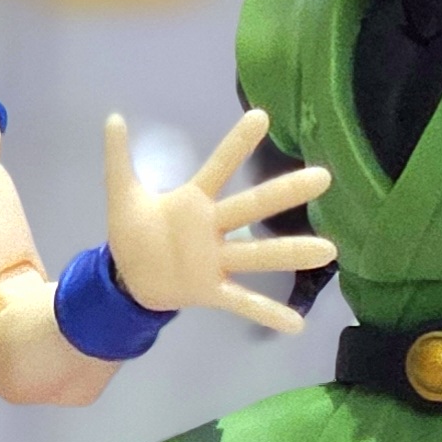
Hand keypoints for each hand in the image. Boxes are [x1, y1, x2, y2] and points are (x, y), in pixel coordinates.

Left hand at [101, 110, 334, 334]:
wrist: (128, 279)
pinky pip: (243, 301)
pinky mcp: (212, 291)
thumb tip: (113, 118)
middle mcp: (213, 227)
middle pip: (252, 207)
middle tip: (322, 177)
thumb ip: (119, 158)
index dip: (237, 144)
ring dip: (291, 252)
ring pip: (258, 254)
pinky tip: (296, 325)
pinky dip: (268, 313)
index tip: (261, 116)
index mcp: (193, 201)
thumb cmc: (134, 232)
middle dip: (285, 193)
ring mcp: (216, 261)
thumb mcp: (122, 195)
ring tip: (328, 250)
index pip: (219, 167)